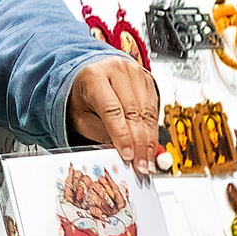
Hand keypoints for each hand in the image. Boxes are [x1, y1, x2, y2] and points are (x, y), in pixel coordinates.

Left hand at [66, 55, 162, 173]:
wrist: (90, 75)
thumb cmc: (84, 98)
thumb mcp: (82, 118)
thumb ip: (101, 134)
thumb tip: (122, 154)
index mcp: (94, 76)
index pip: (111, 109)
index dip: (121, 135)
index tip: (127, 155)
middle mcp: (117, 70)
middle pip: (133, 111)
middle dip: (139, 143)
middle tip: (141, 165)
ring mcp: (135, 73)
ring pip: (148, 111)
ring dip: (150, 140)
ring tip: (148, 160)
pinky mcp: (148, 79)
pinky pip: (154, 108)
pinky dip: (154, 129)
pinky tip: (152, 145)